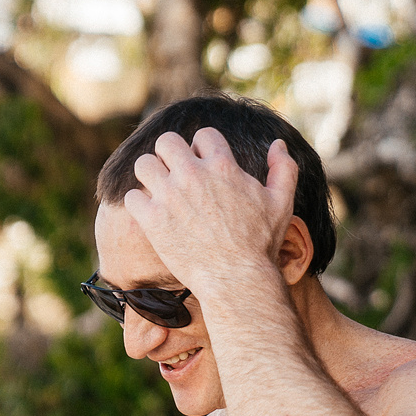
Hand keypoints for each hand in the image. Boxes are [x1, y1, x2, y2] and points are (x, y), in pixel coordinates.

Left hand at [123, 128, 297, 295]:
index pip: (203, 136)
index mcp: (223, 165)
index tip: (202, 166)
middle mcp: (193, 175)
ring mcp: (170, 196)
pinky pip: (131, 197)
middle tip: (174, 174)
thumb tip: (278, 143)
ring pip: (143, 164)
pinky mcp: (153, 220)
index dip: (202, 149)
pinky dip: (138, 204)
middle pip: (166, 141)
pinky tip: (150, 214)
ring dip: (149, 175)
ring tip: (158, 191)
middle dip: (169, 155)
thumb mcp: (282, 202)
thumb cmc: (261, 244)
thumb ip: (284, 168)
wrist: (237, 279)